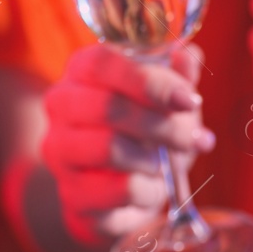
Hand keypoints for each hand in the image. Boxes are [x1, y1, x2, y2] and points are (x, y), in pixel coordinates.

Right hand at [41, 43, 213, 245]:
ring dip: (155, 159)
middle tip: (193, 137)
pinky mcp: (71, 194)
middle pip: (109, 107)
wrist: (117, 191)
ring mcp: (60, 152)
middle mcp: (61, 106)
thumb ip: (178, 75)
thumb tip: (188, 56)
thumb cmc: (144, 133)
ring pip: (110, 148)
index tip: (188, 100)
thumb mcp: (167, 100)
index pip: (102, 63)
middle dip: (162, 124)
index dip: (149, 80)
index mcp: (82, 71)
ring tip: (167, 163)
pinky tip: (152, 186)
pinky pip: (119, 189)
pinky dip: (149, 189)